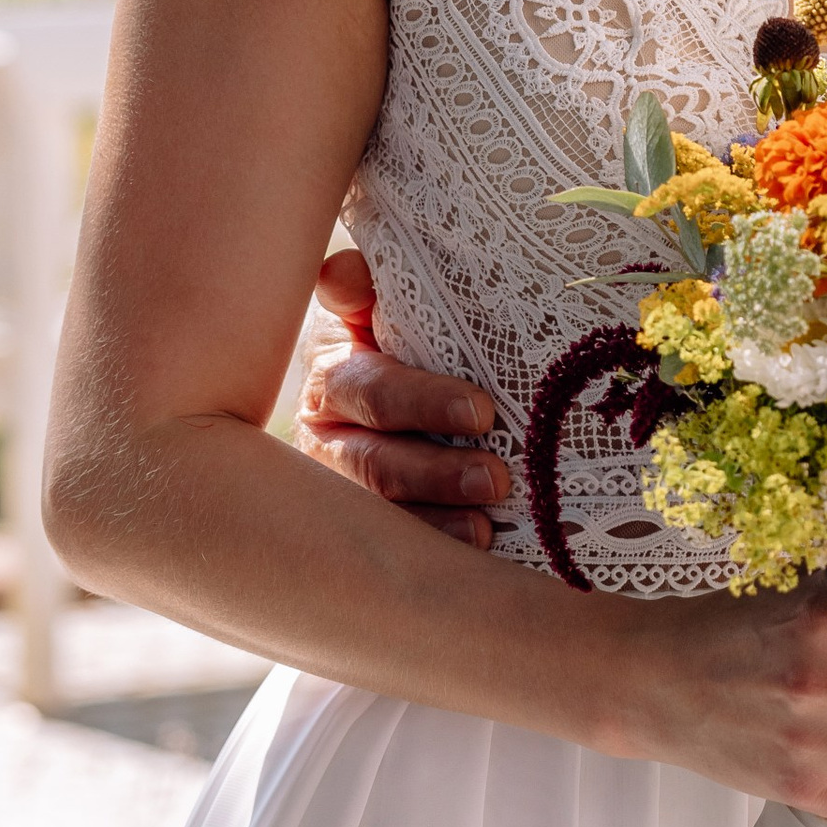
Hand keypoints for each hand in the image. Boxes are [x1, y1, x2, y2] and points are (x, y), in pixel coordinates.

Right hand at [297, 248, 510, 545]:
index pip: (367, 387)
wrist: (415, 397)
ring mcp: (343, 490)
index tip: (481, 411)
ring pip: (385, 510)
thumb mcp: (384, 308)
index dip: (420, 401)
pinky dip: (438, 548)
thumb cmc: (409, 340)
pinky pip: (399, 547)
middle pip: (376, 461)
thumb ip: (364, 287)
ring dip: (438, 518)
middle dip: (436, 471)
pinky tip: (477, 547)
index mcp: (334, 374)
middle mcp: (330, 436)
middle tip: (496, 477)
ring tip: (487, 519)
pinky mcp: (369, 530)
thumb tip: (345, 277)